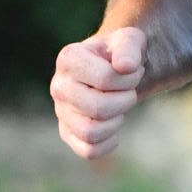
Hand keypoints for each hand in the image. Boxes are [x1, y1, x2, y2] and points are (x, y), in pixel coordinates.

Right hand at [50, 26, 145, 158]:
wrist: (113, 68)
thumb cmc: (120, 54)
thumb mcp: (130, 40)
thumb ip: (130, 48)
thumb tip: (126, 67)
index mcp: (68, 59)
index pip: (105, 80)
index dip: (130, 79)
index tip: (133, 71)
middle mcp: (58, 86)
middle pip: (99, 108)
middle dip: (125, 101)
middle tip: (128, 91)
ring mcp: (60, 112)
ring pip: (91, 133)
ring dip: (116, 122)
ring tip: (119, 108)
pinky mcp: (67, 133)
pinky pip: (89, 150)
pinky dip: (108, 143)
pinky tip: (114, 126)